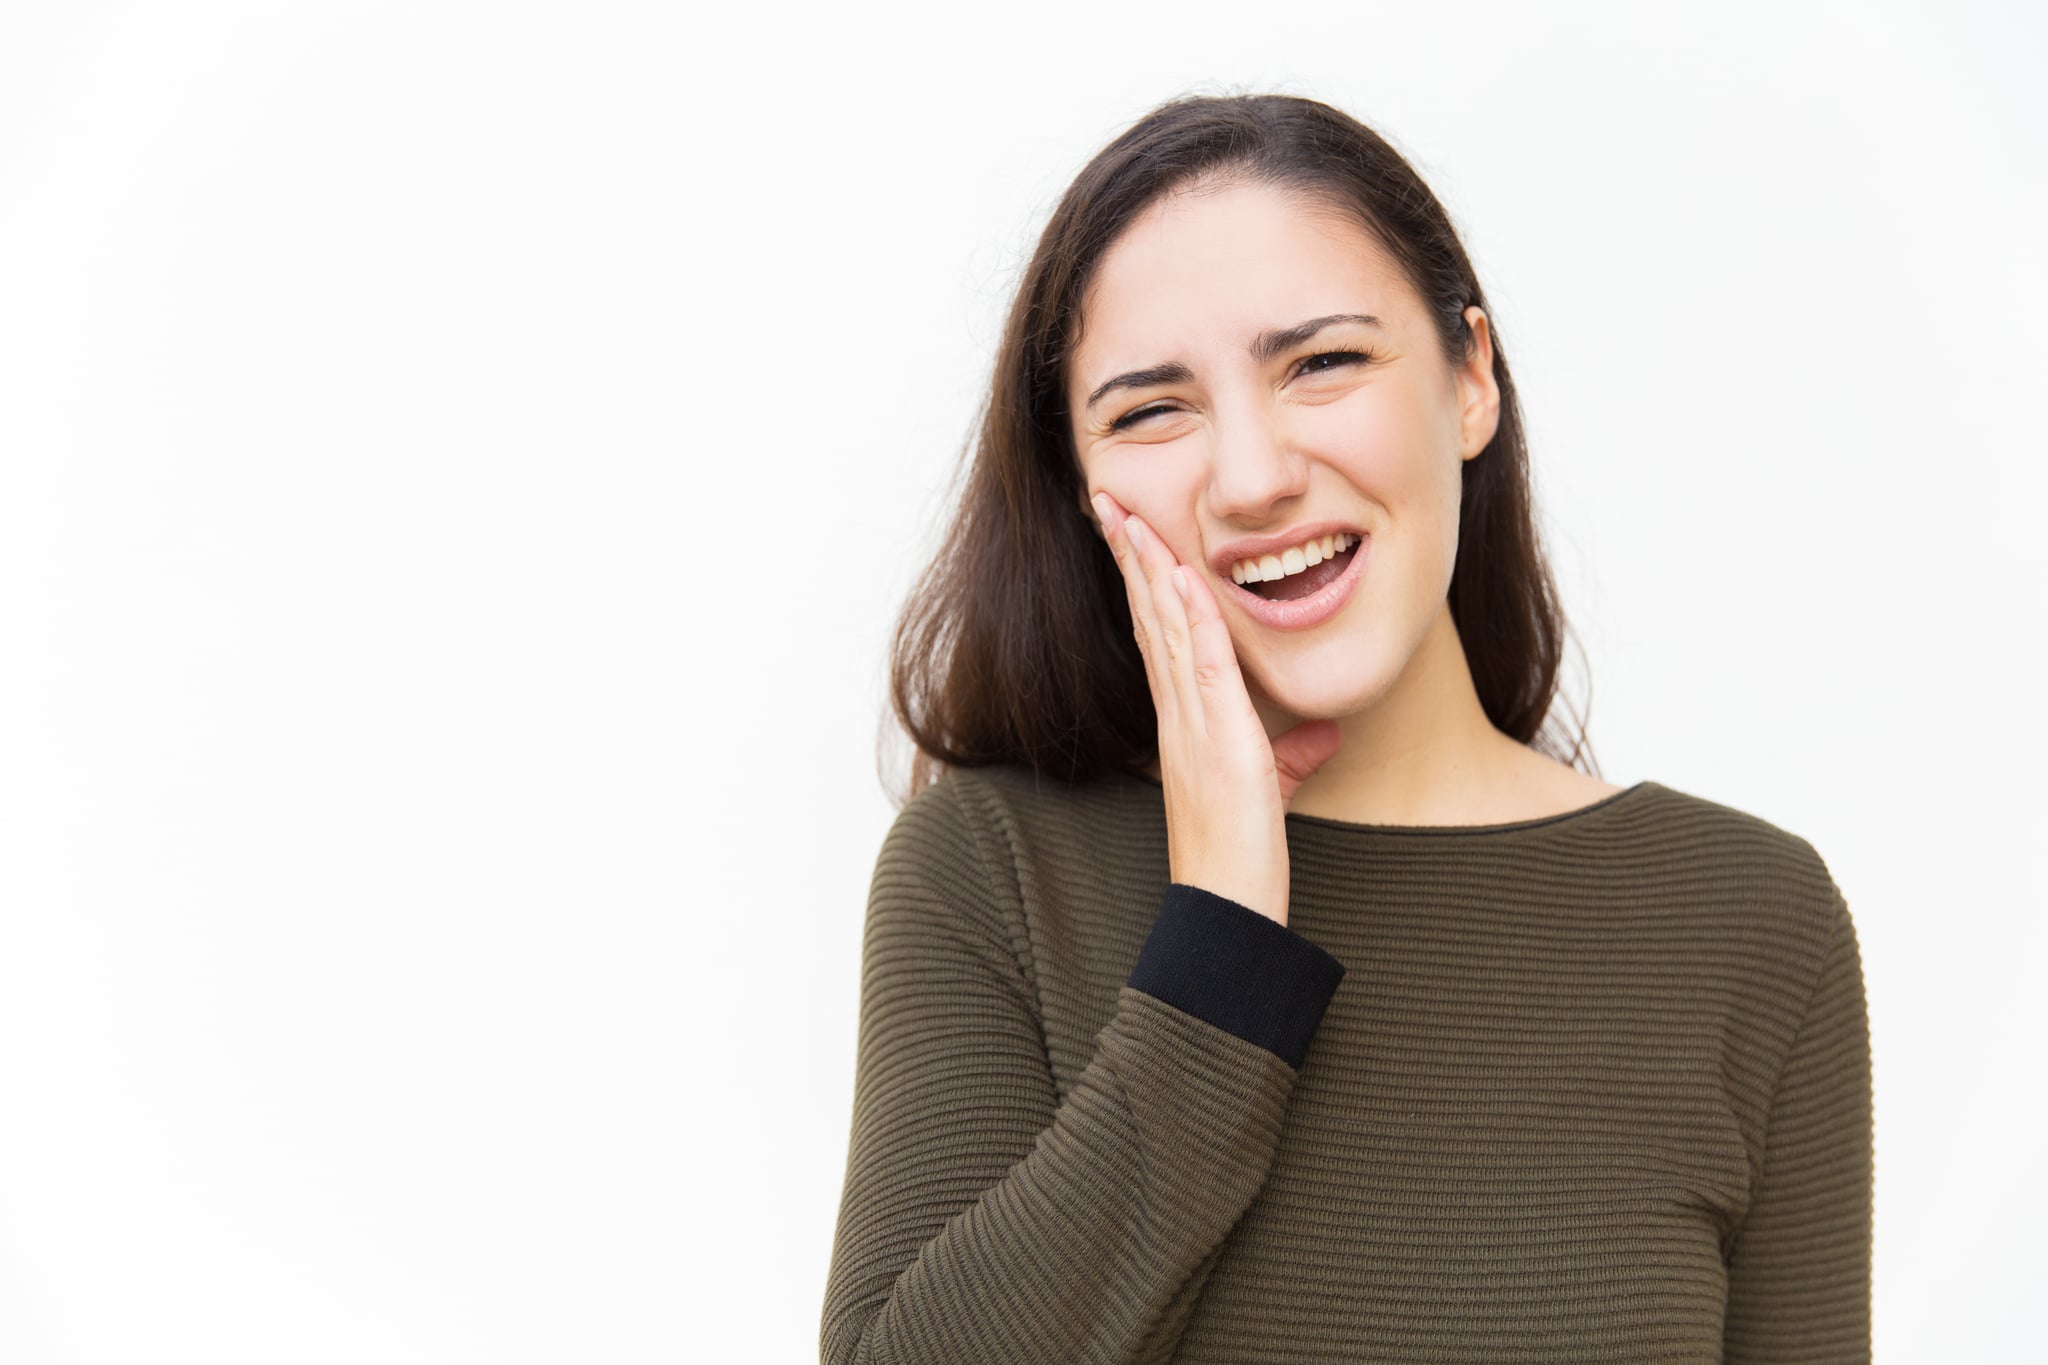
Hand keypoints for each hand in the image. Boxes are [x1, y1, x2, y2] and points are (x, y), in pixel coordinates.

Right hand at [1091, 490, 1342, 926]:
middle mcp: (1178, 711)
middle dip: (1130, 553)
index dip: (1145, 577)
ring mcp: (1193, 723)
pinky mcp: (1219, 739)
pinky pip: (1202, 667)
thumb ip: (1293, 757)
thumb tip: (1322, 733)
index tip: (1132, 529)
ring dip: (1148, 568)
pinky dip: (1192, 619)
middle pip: (1149, 615)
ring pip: (1165, 628)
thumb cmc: (1243, 855)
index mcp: (1186, 717)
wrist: (1228, 905)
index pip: (1160, 631)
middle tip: (1107, 499)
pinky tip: (1184, 578)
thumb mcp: (1274, 791)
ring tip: (1127, 516)